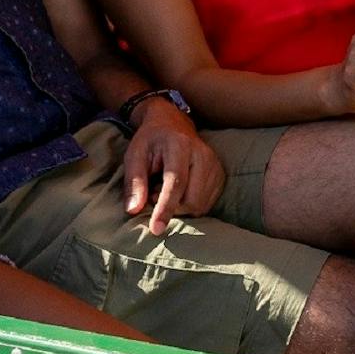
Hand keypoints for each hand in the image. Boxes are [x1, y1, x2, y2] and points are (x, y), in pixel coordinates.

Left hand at [121, 98, 225, 234]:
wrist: (172, 124)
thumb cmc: (150, 141)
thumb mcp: (135, 155)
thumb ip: (134, 182)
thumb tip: (133, 210)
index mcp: (179, 145)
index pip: (175, 182)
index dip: (165, 208)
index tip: (156, 229)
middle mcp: (203, 154)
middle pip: (191, 199)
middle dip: (171, 208)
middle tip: (153, 192)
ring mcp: (215, 165)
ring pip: (200, 205)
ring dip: (179, 207)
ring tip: (166, 188)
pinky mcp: (220, 175)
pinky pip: (206, 204)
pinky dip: (190, 204)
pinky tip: (180, 190)